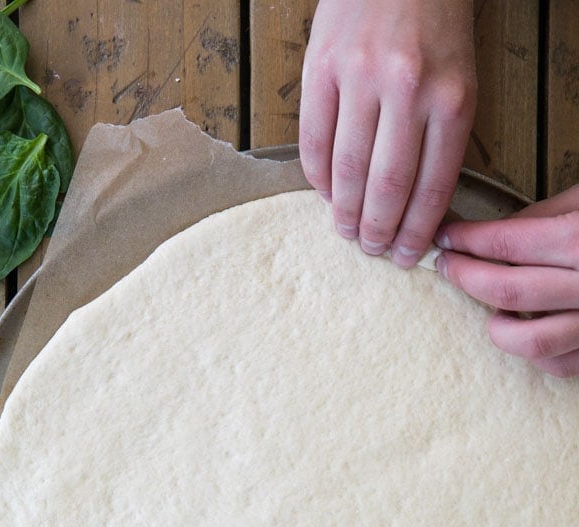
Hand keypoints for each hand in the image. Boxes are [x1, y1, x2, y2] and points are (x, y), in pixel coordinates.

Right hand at [299, 0, 475, 267]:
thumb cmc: (433, 23)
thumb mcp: (458, 79)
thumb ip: (440, 137)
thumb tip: (416, 206)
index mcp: (451, 98)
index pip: (431, 188)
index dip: (415, 232)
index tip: (406, 256)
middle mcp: (407, 90)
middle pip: (386, 187)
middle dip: (377, 231)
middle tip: (371, 249)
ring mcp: (360, 78)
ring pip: (347, 170)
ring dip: (344, 212)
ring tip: (345, 230)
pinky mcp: (321, 67)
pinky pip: (314, 139)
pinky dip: (318, 177)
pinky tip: (325, 193)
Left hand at [436, 186, 578, 377]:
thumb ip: (549, 214)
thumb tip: (502, 230)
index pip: (507, 242)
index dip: (467, 240)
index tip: (447, 237)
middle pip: (508, 289)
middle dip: (465, 277)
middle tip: (447, 265)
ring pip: (530, 340)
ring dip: (497, 325)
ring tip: (488, 309)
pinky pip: (559, 364)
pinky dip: (535, 353)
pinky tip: (529, 331)